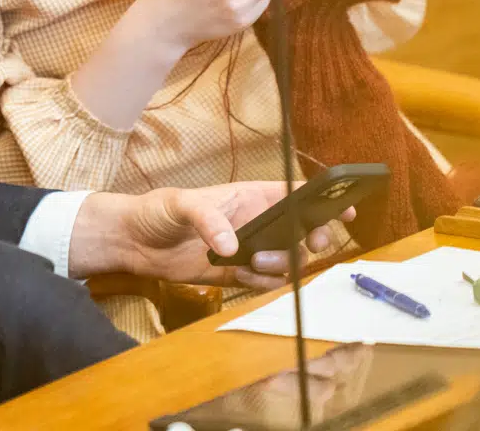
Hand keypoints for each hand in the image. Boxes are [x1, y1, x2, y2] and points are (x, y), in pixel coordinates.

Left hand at [68, 183, 350, 290]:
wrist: (134, 243)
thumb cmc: (157, 211)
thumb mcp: (179, 204)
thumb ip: (207, 220)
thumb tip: (233, 246)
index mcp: (250, 196)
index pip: (296, 195)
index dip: (323, 201)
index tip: (344, 210)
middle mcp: (256, 222)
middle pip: (303, 232)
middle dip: (312, 241)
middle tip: (306, 246)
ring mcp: (250, 249)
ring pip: (288, 261)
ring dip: (281, 267)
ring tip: (251, 265)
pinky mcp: (237, 274)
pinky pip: (266, 283)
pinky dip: (262, 285)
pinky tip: (240, 278)